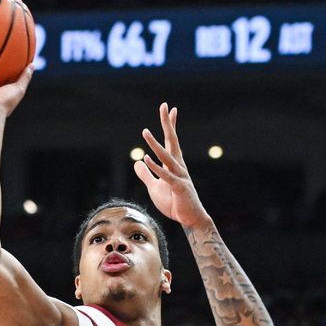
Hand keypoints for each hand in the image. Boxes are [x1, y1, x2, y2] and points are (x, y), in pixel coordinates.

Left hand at [133, 102, 210, 229]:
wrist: (188, 218)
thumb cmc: (174, 202)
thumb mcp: (155, 187)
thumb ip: (146, 174)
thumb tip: (137, 162)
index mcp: (173, 164)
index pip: (171, 141)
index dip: (170, 125)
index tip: (169, 109)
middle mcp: (178, 166)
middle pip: (172, 141)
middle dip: (167, 124)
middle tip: (164, 107)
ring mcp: (179, 175)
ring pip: (166, 156)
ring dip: (155, 144)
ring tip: (145, 132)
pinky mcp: (178, 187)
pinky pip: (165, 175)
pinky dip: (156, 167)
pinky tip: (146, 159)